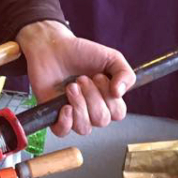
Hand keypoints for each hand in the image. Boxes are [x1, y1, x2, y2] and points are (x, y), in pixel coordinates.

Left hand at [16, 20, 135, 137]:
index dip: (110, 98)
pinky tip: (64, 105)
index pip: (118, 114)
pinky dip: (65, 121)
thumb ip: (125, 74)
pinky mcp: (53, 114)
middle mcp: (91, 110)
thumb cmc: (80, 52)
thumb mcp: (111, 58)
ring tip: (71, 86)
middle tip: (81, 78)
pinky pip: (62, 132)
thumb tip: (120, 93)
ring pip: (84, 128)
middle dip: (92, 97)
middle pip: (101, 120)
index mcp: (107, 99)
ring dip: (79, 104)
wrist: (52, 46)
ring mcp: (73, 113)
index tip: (99, 76)